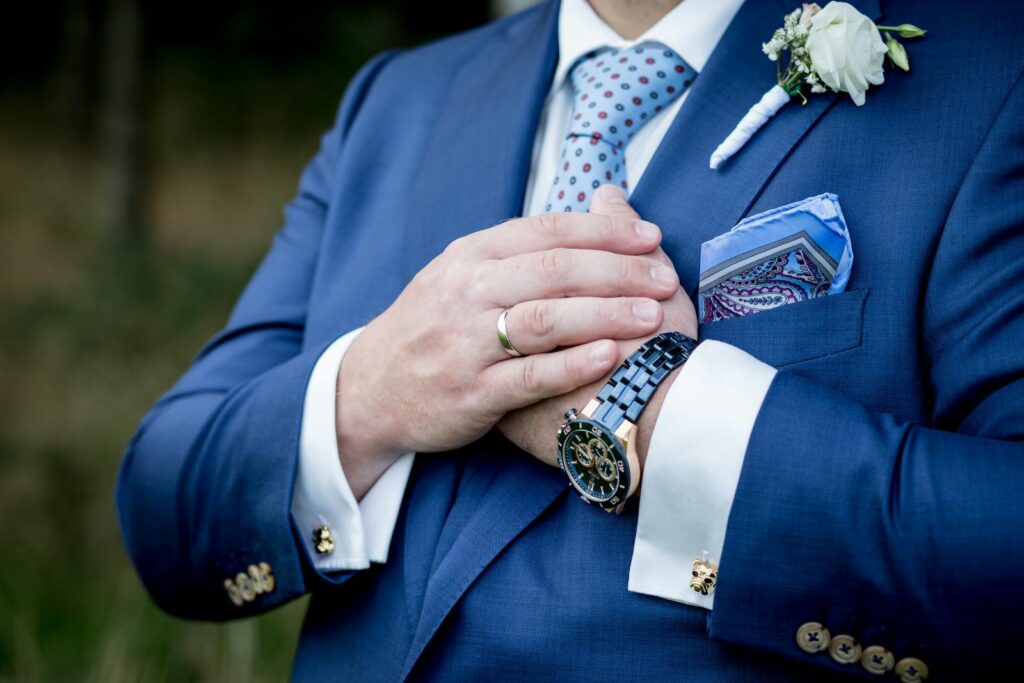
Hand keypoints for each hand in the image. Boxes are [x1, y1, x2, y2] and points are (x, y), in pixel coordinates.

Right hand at [336, 208, 679, 497]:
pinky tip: (612, 356)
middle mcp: (467, 292)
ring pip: (546, 318)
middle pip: (554, 269)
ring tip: (654, 316)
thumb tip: (598, 205)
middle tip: (666, 280)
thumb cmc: (431, 327)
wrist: (370, 388)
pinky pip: (529, 375)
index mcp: (470, 256)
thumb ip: (522, 245)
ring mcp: (467, 343)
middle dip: (618, 271)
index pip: (547, 231)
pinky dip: (573, 363)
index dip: (605, 231)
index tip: (651, 238)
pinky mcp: (471, 392)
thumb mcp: (461, 273)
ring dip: (606, 314)